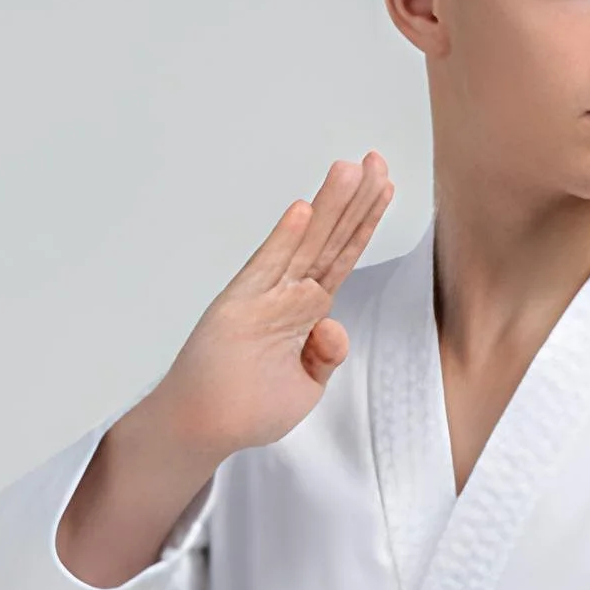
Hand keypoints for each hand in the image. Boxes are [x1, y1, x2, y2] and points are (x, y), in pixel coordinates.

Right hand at [149, 152, 393, 458]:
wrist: (204, 429)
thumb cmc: (248, 408)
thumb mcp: (306, 386)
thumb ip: (326, 354)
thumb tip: (333, 325)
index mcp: (305, 311)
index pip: (342, 256)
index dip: (364, 222)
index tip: (385, 186)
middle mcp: (286, 296)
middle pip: (329, 240)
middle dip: (355, 200)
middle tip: (377, 160)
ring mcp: (263, 298)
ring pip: (305, 246)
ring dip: (328, 208)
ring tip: (350, 170)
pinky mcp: (239, 308)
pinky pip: (267, 269)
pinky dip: (285, 241)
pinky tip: (303, 211)